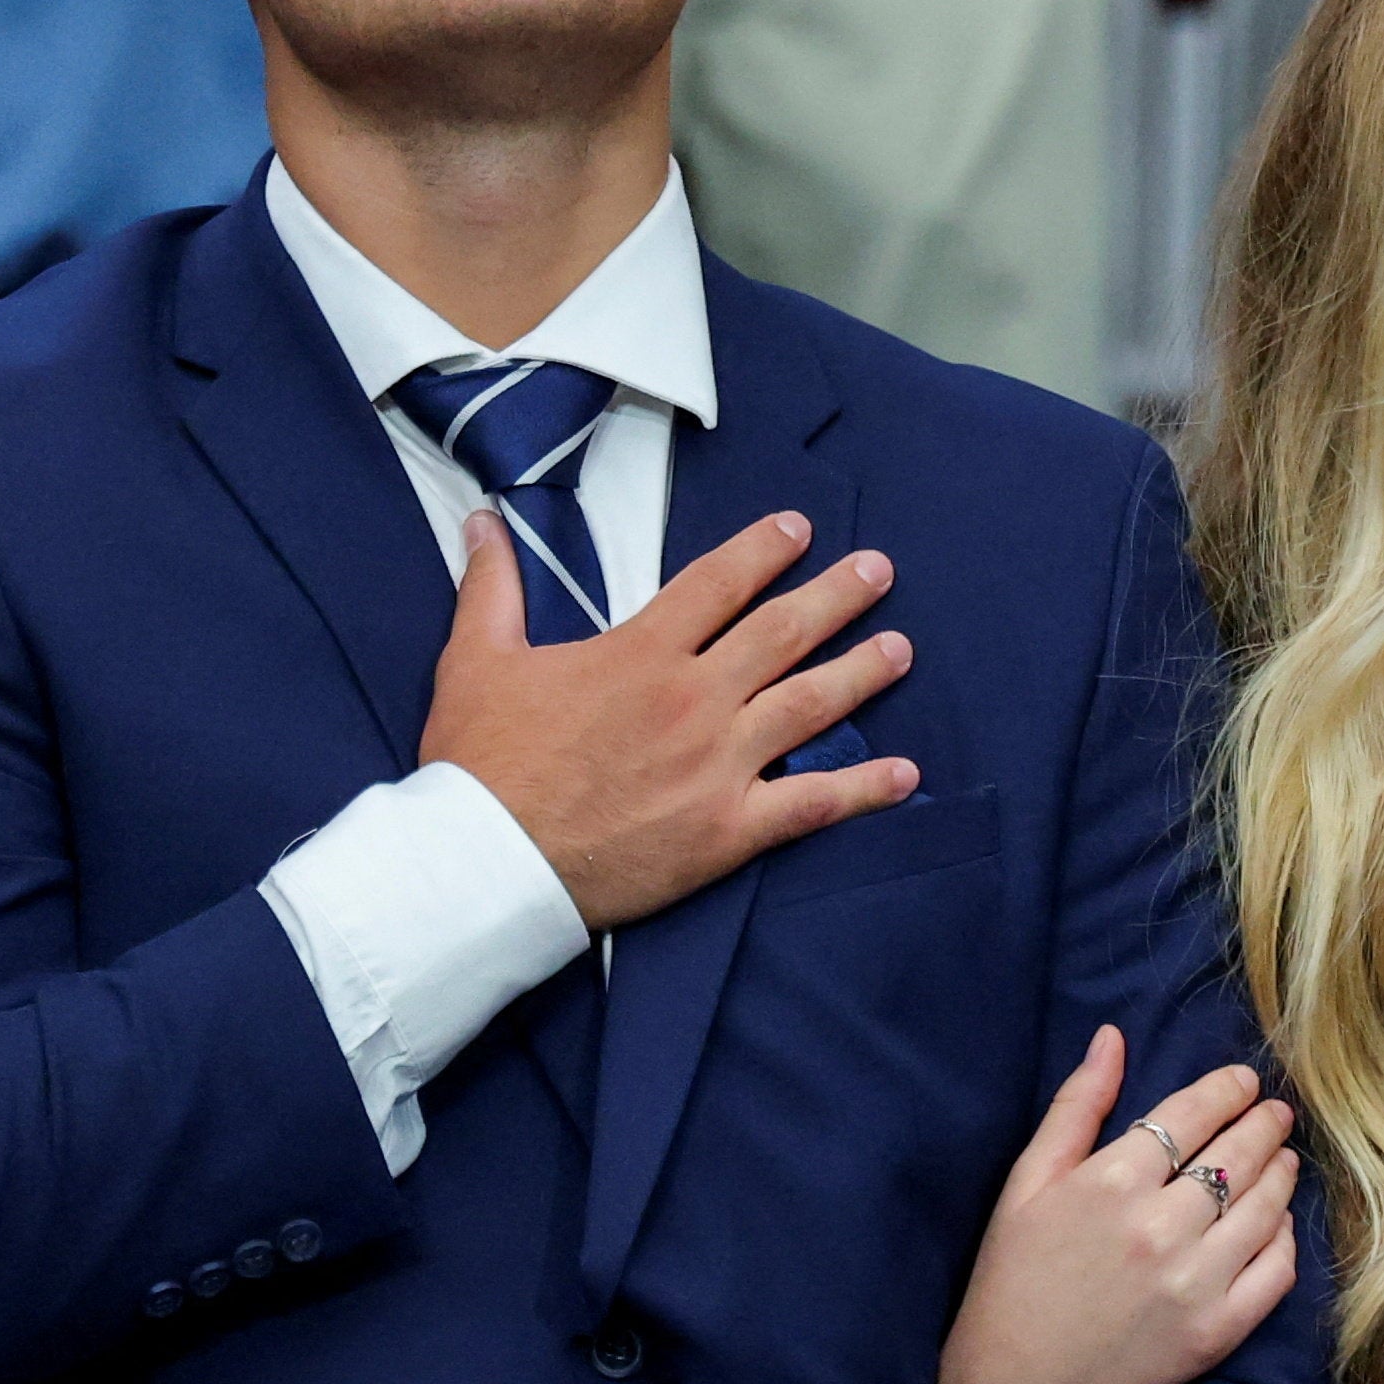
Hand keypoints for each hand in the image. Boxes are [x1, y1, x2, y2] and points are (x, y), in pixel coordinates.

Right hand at [420, 508, 920, 930]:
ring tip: (900, 649)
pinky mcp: (730, 829)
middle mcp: (693, 700)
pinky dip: (866, 788)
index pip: (718, 584)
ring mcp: (719, 765)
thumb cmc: (479, 762)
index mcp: (639, 653)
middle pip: (783, 632)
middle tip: (879, 570)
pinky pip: (814, 802)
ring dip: (862, 672)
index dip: (763, 550)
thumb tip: (483, 521)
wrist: (486, 861)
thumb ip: (492, 586)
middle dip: (837, 595)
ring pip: (810, 705)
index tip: (799, 528)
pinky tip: (908, 774)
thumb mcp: (475, 659)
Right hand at [942, 1030, 1302, 1383]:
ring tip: (1285, 1158)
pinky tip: (1278, 1223)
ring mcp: (1195, 1283)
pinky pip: (1277, 1271)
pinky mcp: (1217, 1333)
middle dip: (1265, 1124)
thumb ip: (1075, 1106)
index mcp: (1110, 1182)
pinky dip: (1285, 1239)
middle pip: (1239, 1155)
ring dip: (1283, 1174)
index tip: (1245, 1081)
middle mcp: (1159, 1228)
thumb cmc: (1014, 1278)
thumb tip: (1112, 1036)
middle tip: (1278, 1113)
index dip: (1228, 1090)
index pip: (1193, 1114)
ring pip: (1266, 1207)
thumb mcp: (1028, 1183)